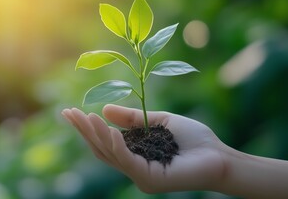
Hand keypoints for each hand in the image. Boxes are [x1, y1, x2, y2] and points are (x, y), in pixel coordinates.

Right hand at [61, 104, 226, 192]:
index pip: (104, 142)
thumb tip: (105, 108)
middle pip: (101, 149)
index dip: (87, 128)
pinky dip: (116, 144)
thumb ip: (133, 118)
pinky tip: (109, 129)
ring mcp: (140, 175)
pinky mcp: (150, 179)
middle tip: (68, 112)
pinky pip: (127, 160)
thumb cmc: (193, 139)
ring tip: (84, 116)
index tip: (71, 111)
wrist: (219, 155)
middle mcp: (133, 167)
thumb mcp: (157, 121)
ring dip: (96, 134)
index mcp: (134, 154)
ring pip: (110, 154)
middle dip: (84, 131)